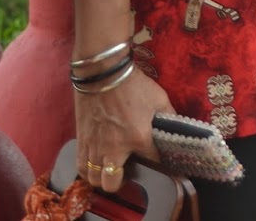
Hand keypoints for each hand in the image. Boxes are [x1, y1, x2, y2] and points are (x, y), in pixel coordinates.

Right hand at [75, 68, 170, 193]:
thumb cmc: (134, 84)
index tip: (160, 161)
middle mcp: (114, 149)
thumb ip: (168, 116)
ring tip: (110, 172)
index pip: (152, 161)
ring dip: (103, 179)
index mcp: (139, 138)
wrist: (103, 73)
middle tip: (127, 173)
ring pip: (94, 179)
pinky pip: (80, 166)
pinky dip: (87, 171)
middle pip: (113, 183)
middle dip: (121, 182)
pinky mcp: (81, 141)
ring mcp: (95, 146)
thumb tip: (175, 126)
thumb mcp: (160, 98)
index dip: (159, 163)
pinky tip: (94, 166)